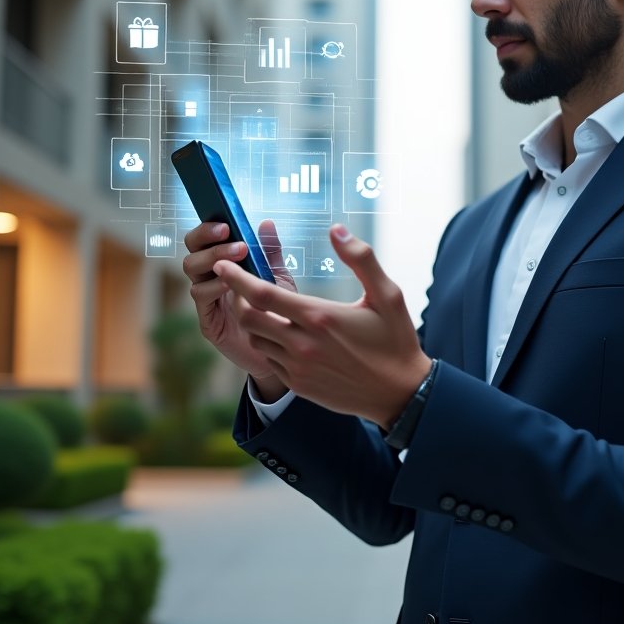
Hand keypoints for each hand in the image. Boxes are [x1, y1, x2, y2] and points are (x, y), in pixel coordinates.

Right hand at [182, 219, 296, 398]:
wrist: (281, 351)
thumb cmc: (277, 312)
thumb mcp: (277, 279)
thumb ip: (269, 253)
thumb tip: (266, 222)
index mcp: (224, 265)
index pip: (205, 240)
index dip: (208, 228)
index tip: (226, 222)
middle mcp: (210, 279)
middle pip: (192, 251)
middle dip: (209, 240)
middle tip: (233, 238)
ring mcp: (206, 300)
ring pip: (192, 270)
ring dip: (213, 259)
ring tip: (238, 255)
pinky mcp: (207, 321)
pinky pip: (201, 298)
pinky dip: (214, 286)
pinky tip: (231, 284)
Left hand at [212, 224, 432, 426]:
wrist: (399, 393)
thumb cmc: (395, 340)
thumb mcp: (388, 295)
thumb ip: (361, 259)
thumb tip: (337, 230)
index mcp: (320, 317)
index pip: (262, 294)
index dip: (236, 278)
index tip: (223, 265)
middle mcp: (303, 344)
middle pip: (248, 318)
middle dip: (238, 299)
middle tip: (244, 285)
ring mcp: (299, 368)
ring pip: (257, 340)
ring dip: (255, 322)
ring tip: (267, 309)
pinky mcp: (300, 384)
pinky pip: (271, 360)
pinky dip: (270, 344)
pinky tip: (286, 335)